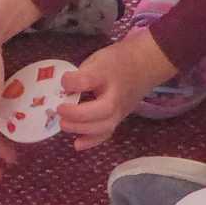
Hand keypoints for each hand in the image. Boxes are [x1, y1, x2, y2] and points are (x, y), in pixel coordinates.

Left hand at [56, 32, 173, 150]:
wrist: (145, 66)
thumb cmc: (116, 61)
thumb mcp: (96, 59)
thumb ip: (80, 75)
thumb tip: (62, 93)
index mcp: (107, 73)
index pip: (89, 79)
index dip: (73, 81)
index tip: (64, 81)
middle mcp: (116, 94)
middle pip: (103, 109)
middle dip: (78, 114)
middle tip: (60, 110)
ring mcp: (120, 109)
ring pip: (105, 125)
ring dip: (82, 129)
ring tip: (63, 124)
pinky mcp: (119, 119)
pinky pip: (107, 133)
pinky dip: (92, 141)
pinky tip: (77, 144)